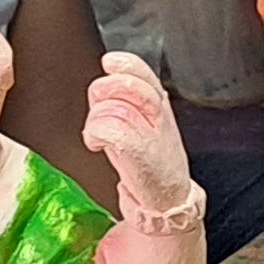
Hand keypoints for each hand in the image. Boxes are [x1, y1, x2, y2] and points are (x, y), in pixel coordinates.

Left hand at [81, 51, 203, 233]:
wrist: (168, 200)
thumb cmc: (151, 165)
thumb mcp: (145, 125)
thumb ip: (129, 100)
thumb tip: (107, 78)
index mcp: (159, 105)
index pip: (144, 72)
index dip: (125, 64)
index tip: (109, 62)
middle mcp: (158, 116)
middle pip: (126, 86)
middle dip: (105, 92)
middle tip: (101, 109)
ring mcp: (151, 134)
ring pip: (113, 108)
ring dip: (97, 120)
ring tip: (100, 135)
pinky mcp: (140, 153)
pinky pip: (110, 129)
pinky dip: (96, 133)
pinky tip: (97, 144)